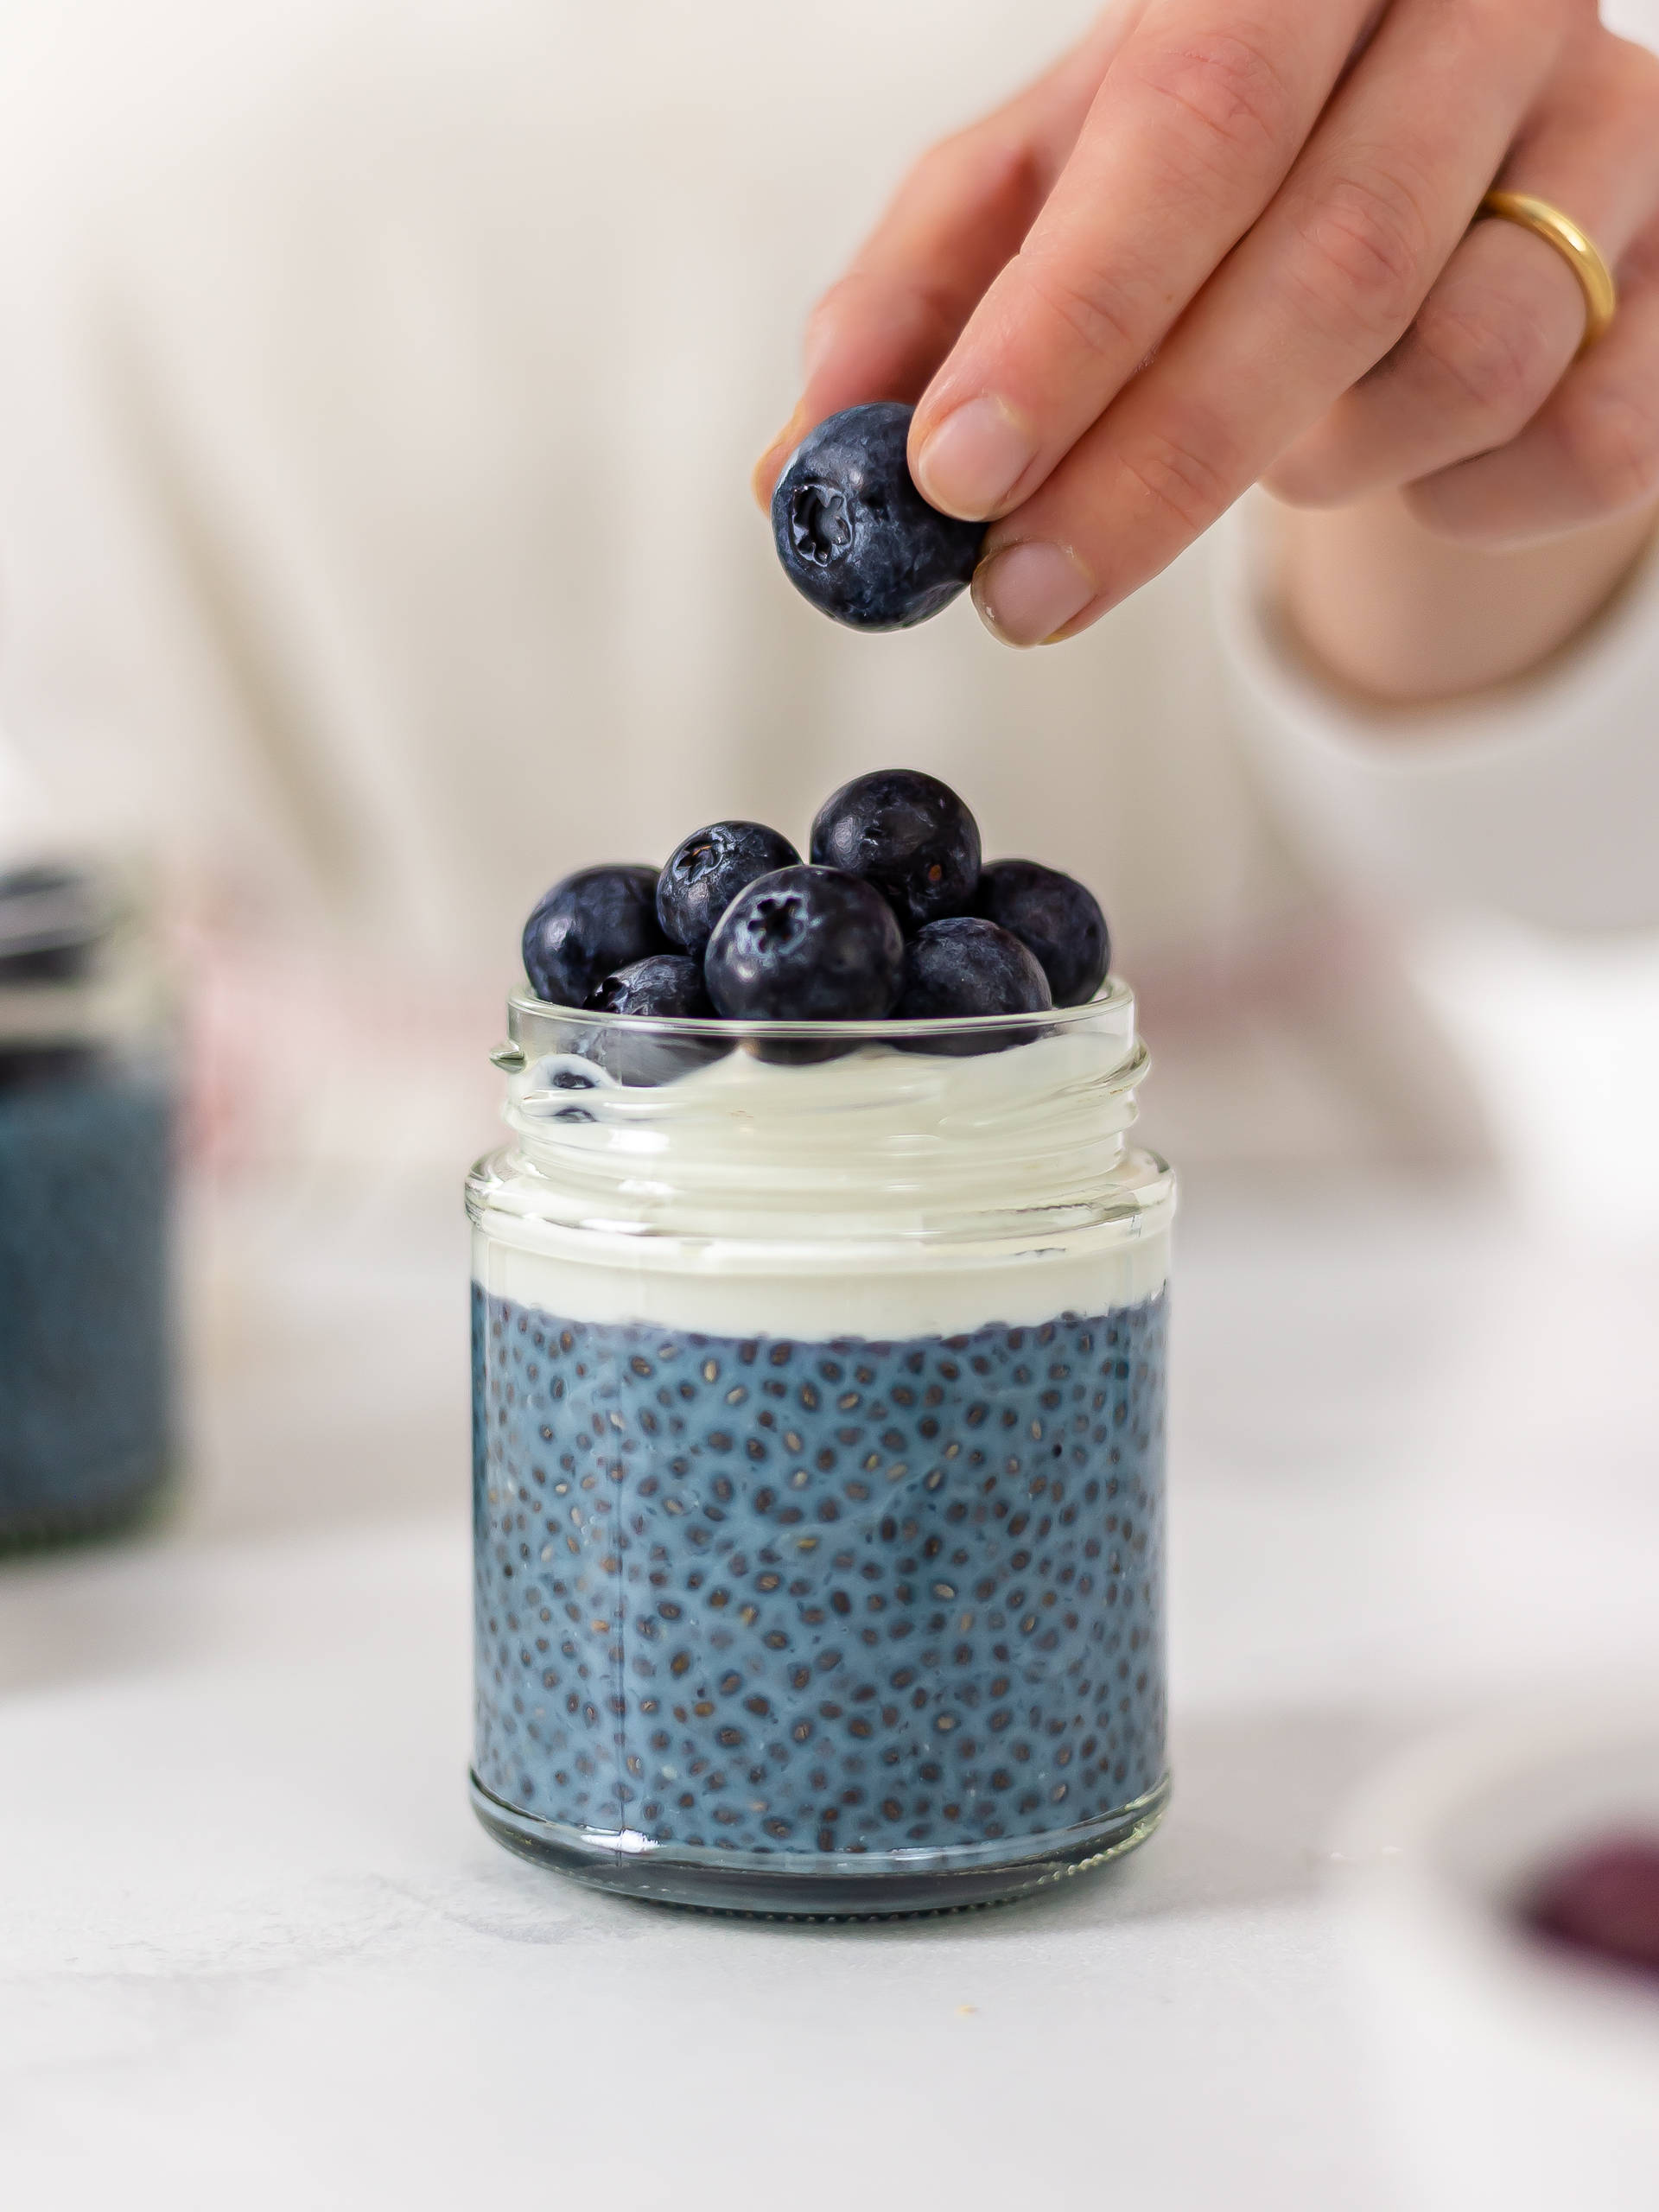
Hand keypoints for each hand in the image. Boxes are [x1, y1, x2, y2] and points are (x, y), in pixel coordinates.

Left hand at [754, 0, 1658, 649]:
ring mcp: (1618, 134)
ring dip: (1319, 463)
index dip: (1066, 315)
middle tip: (1023, 597)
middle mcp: (1486, 4)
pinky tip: (1399, 456)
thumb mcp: (1054, 192)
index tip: (948, 475)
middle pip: (1329, 263)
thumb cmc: (1214, 170)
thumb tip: (796, 476)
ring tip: (1268, 445)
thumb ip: (928, 304)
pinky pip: (1576, 446)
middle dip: (1154, 464)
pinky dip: (1457, 500)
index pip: (1188, 121)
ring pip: (1464, 366)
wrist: (1447, 160)